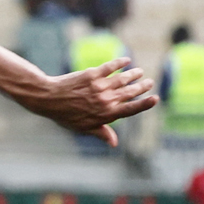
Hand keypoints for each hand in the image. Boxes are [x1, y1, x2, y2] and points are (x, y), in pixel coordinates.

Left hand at [23, 57, 158, 146]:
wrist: (48, 99)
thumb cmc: (65, 115)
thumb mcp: (83, 128)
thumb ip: (101, 133)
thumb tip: (114, 144)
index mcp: (106, 114)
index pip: (131, 109)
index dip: (144, 104)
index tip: (155, 99)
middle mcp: (106, 100)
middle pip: (130, 92)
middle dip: (142, 87)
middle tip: (149, 82)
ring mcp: (100, 86)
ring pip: (123, 79)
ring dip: (134, 74)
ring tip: (140, 72)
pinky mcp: (92, 74)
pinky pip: (110, 67)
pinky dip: (120, 63)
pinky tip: (126, 60)